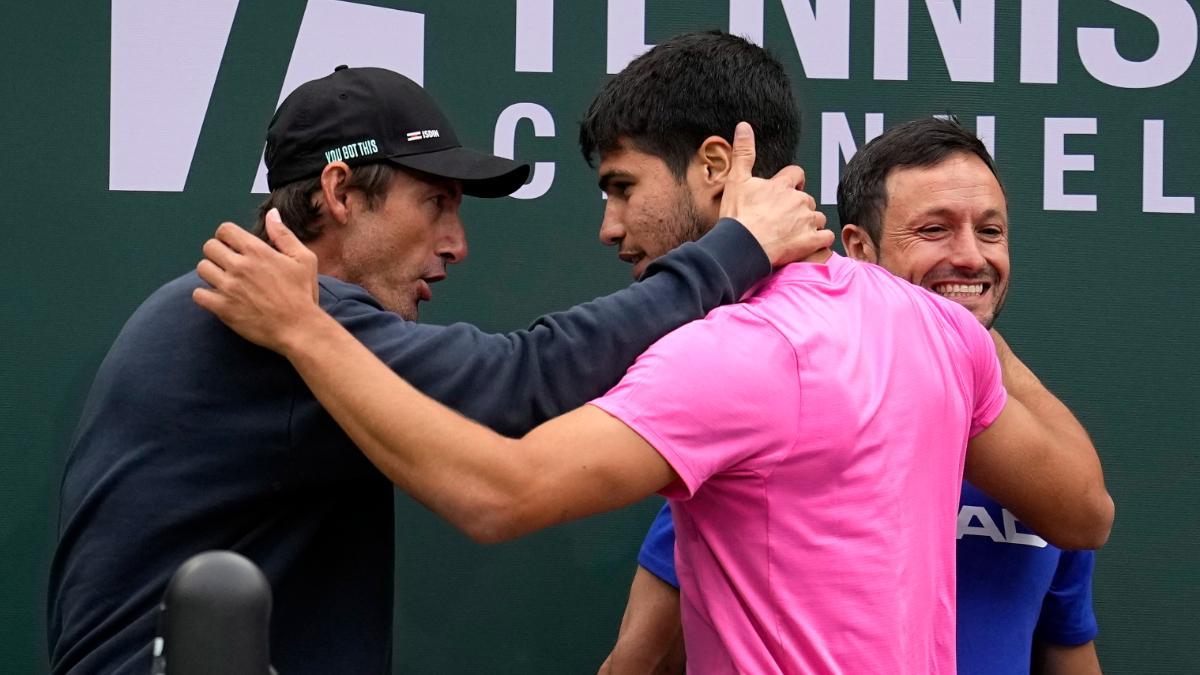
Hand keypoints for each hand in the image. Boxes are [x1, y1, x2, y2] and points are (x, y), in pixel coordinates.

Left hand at [192, 208, 321, 352]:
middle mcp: (240, 266)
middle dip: (217, 253)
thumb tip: (271, 214)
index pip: (225, 230)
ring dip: (211, 272)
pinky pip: (198, 294)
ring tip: (224, 280)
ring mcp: (229, 287)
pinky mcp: (223, 308)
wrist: (299, 328)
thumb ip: (284, 235)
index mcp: (257, 251)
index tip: (233, 246)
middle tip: (228, 264)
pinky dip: (205, 295)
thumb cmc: (303, 294)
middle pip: (209, 247)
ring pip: (202, 268)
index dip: (227, 236)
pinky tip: (218, 297)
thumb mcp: (303, 259)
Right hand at [719, 122, 831, 265]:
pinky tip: (809, 244)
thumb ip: (743, 152)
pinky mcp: (811, 241)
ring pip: (819, 217)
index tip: (786, 190)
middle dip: (800, 207)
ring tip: (794, 233)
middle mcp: (798, 200)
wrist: (741, 247)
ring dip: (810, 224)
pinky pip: (826, 238)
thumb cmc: (737, 217)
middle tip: (784, 219)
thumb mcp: (736, 180)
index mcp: (782, 186)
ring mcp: (807, 221)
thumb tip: (744, 126)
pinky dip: (820, 241)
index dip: (793, 181)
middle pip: (808, 199)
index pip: (797, 174)